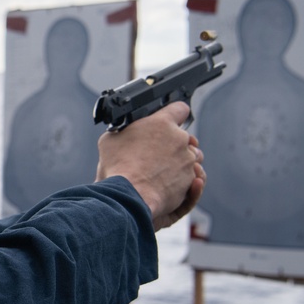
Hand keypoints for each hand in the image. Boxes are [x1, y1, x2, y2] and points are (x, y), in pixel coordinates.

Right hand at [96, 102, 205, 230]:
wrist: (129, 195)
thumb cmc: (118, 168)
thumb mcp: (110, 141)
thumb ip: (123, 133)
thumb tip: (122, 134)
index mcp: (161, 123)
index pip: (179, 109)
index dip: (175, 114)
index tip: (170, 121)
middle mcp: (179, 139)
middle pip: (186, 137)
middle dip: (175, 145)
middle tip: (158, 155)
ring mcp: (187, 159)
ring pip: (193, 158)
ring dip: (183, 162)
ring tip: (165, 173)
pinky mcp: (190, 179)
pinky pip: (194, 178)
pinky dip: (186, 182)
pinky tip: (171, 184)